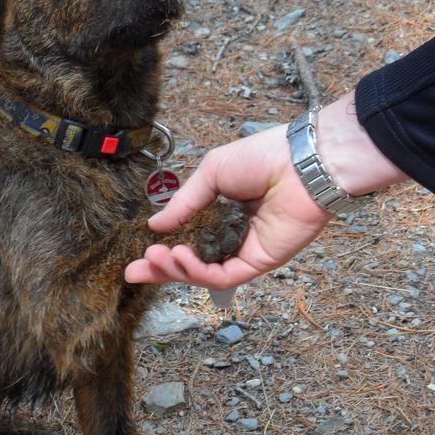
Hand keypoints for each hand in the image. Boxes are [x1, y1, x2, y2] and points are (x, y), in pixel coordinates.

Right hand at [124, 123, 332, 287]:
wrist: (301, 162)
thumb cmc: (262, 158)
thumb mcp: (210, 174)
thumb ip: (184, 204)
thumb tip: (155, 225)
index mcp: (219, 215)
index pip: (185, 240)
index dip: (161, 251)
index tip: (137, 255)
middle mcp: (229, 237)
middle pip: (191, 264)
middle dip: (161, 271)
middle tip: (134, 272)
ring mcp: (244, 252)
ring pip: (204, 274)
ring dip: (176, 270)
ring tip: (156, 257)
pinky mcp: (259, 262)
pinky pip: (224, 276)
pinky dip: (199, 271)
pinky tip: (181, 256)